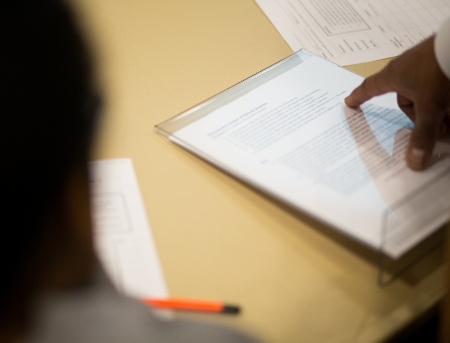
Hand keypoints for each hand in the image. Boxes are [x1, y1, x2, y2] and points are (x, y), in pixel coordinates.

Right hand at [345, 37, 449, 169]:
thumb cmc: (438, 69)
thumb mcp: (430, 108)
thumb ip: (423, 135)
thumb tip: (413, 162)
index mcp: (393, 75)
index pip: (369, 88)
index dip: (359, 97)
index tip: (350, 101)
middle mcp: (406, 68)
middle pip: (406, 101)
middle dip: (420, 117)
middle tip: (435, 129)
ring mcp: (424, 63)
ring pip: (425, 95)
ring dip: (436, 111)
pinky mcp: (440, 62)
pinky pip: (437, 86)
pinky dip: (444, 99)